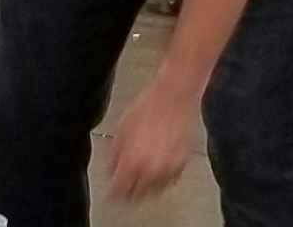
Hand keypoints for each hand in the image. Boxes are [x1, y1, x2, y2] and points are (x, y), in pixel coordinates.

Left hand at [104, 86, 201, 200]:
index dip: (114, 191)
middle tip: (128, 182)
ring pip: (154, 191)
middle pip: (137, 196)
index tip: (113, 190)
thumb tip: (111, 169)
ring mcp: (168, 168)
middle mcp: (151, 169)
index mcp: (132, 162)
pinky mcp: (182, 164)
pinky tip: (158, 167)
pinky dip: (163, 178)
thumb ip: (114, 155)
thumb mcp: (121, 130)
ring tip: (143, 174)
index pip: (119, 192)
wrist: (173, 96)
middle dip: (130, 191)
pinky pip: (169, 180)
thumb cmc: (148, 108)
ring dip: (147, 185)